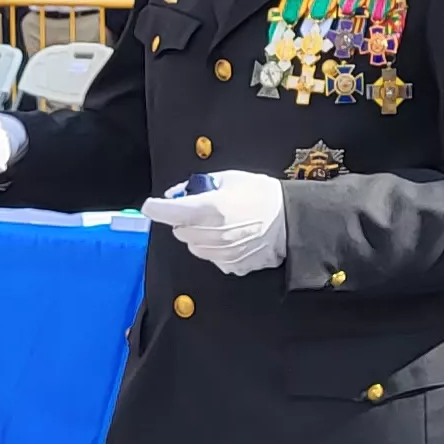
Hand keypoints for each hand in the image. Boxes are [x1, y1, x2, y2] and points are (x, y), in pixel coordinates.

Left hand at [140, 171, 286, 275]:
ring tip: (217, 224)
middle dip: (183, 220)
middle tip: (199, 210)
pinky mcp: (232, 265)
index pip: (168, 212)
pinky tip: (230, 237)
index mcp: (210, 208)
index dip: (155, 208)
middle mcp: (214, 233)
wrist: (292, 219)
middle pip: (179, 231)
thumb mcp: (230, 178)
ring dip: (198, 236)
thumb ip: (199, 185)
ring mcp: (223, 252)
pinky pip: (211, 258)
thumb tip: (175, 194)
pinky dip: (214, 249)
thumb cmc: (262, 195)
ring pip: (193, 247)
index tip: (151, 206)